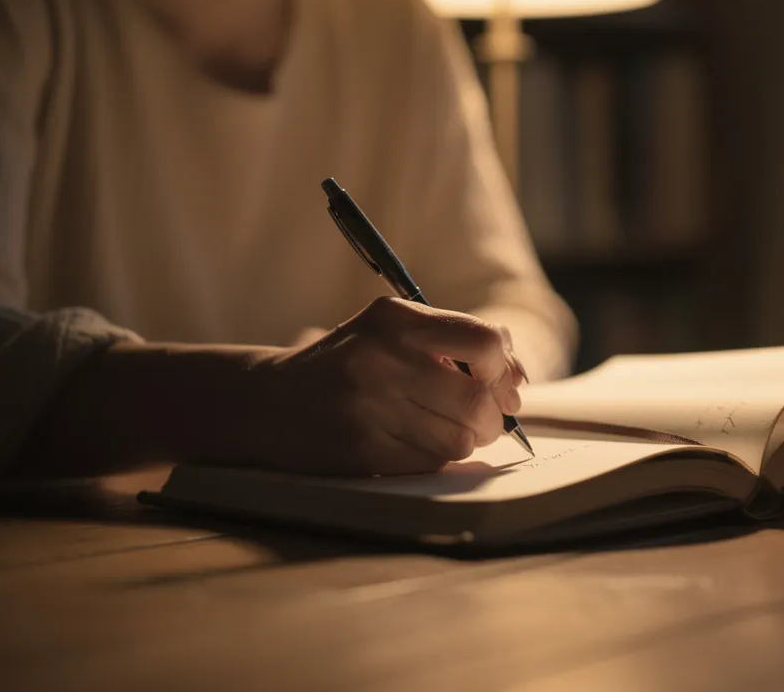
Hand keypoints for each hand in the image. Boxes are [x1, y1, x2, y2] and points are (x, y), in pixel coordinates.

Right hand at [245, 298, 528, 474]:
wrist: (265, 403)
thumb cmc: (347, 364)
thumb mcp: (390, 331)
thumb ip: (454, 340)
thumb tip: (518, 375)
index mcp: (394, 319)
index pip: (484, 341)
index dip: (505, 367)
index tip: (501, 380)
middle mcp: (381, 359)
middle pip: (479, 399)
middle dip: (494, 415)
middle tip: (486, 417)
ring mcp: (369, 407)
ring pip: (461, 438)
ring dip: (469, 440)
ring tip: (448, 429)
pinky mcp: (362, 451)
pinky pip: (433, 463)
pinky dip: (441, 458)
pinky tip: (421, 444)